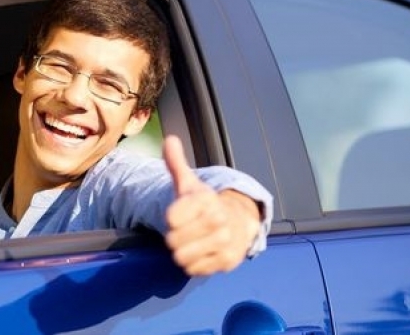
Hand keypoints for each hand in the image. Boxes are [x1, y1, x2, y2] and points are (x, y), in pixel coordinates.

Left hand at [163, 135, 260, 275]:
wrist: (239, 221)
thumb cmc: (206, 204)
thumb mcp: (190, 183)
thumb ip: (176, 163)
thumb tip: (169, 140)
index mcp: (206, 199)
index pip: (171, 218)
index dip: (170, 218)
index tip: (177, 215)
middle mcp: (219, 220)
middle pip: (173, 240)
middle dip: (174, 236)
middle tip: (184, 230)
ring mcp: (225, 242)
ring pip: (182, 257)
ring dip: (182, 251)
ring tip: (191, 241)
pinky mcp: (227, 261)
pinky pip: (194, 269)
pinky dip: (193, 263)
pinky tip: (201, 251)